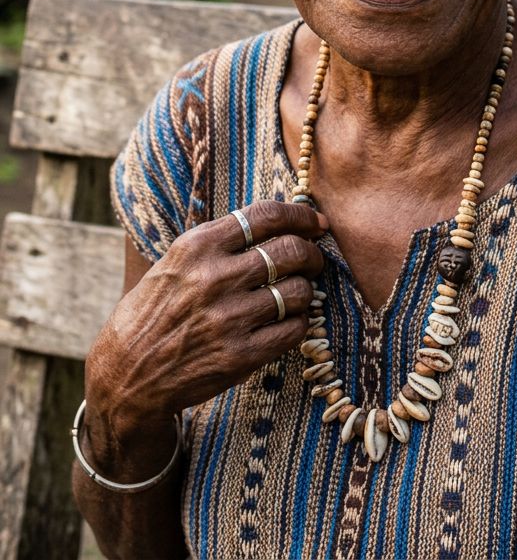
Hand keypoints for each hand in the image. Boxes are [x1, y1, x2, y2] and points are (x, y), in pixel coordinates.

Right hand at [86, 200, 326, 437]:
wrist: (127, 375)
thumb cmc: (155, 312)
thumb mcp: (175, 262)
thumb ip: (219, 241)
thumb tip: (277, 220)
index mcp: (197, 246)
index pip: (266, 215)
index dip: (300, 215)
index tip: (315, 222)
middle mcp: (214, 277)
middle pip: (290, 250)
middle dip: (312, 253)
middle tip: (313, 259)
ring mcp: (229, 318)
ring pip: (299, 290)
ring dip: (307, 289)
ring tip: (298, 293)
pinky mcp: (241, 356)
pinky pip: (295, 329)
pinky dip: (301, 321)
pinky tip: (290, 320)